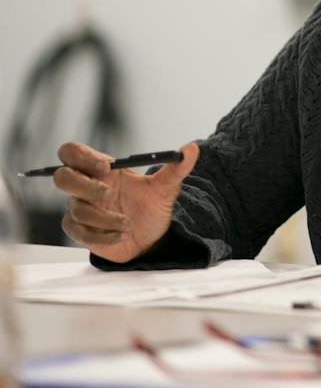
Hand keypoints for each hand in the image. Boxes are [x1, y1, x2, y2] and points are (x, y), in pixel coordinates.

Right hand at [53, 141, 198, 262]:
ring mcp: (80, 208)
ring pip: (76, 209)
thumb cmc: (151, 208)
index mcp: (103, 170)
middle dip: (84, 185)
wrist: (151, 239)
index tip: (105, 166)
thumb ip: (177, 167)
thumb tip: (192, 148)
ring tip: (128, 224)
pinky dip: (103, 235)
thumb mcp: (166, 188)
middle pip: (62, 177)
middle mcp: (87, 187)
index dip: (83, 156)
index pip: (73, 153)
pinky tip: (121, 235)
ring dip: (105, 218)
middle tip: (109, 194)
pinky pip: (79, 231)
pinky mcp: (80, 231)